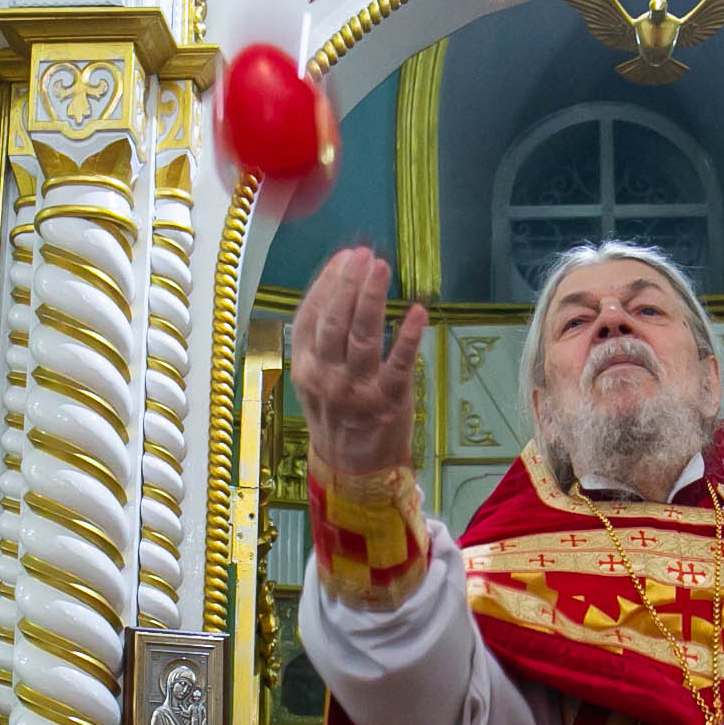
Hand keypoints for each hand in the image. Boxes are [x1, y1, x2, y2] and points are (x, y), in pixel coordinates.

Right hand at [290, 246, 427, 476]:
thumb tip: (339, 286)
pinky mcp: (388, 402)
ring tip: (380, 268)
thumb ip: (323, 340)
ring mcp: (356, 390)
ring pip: (362, 338)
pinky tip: (418, 312)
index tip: (346, 256)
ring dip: (372, 299)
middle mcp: (327, 377)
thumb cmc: (338, 415)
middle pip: (335, 322)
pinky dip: (408, 337)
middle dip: (348, 284)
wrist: (352, 469)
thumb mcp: (317, 378)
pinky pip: (398, 366)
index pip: (311, 317)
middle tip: (364, 255)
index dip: (328, 283)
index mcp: (306, 367)